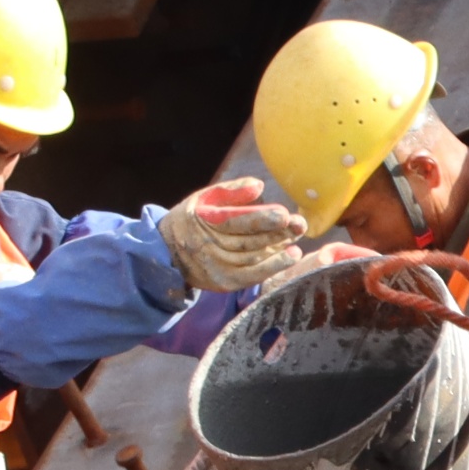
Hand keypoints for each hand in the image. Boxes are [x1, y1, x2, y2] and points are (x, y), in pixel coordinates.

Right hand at [162, 181, 305, 294]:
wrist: (169, 252)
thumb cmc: (193, 219)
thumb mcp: (205, 198)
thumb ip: (232, 191)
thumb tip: (259, 186)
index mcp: (202, 221)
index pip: (235, 221)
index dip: (260, 218)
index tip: (284, 214)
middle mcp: (208, 246)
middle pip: (247, 240)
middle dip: (276, 232)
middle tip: (300, 225)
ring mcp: (216, 267)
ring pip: (252, 258)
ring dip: (278, 250)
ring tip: (298, 239)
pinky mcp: (224, 282)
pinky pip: (252, 276)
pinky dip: (273, 267)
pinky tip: (291, 256)